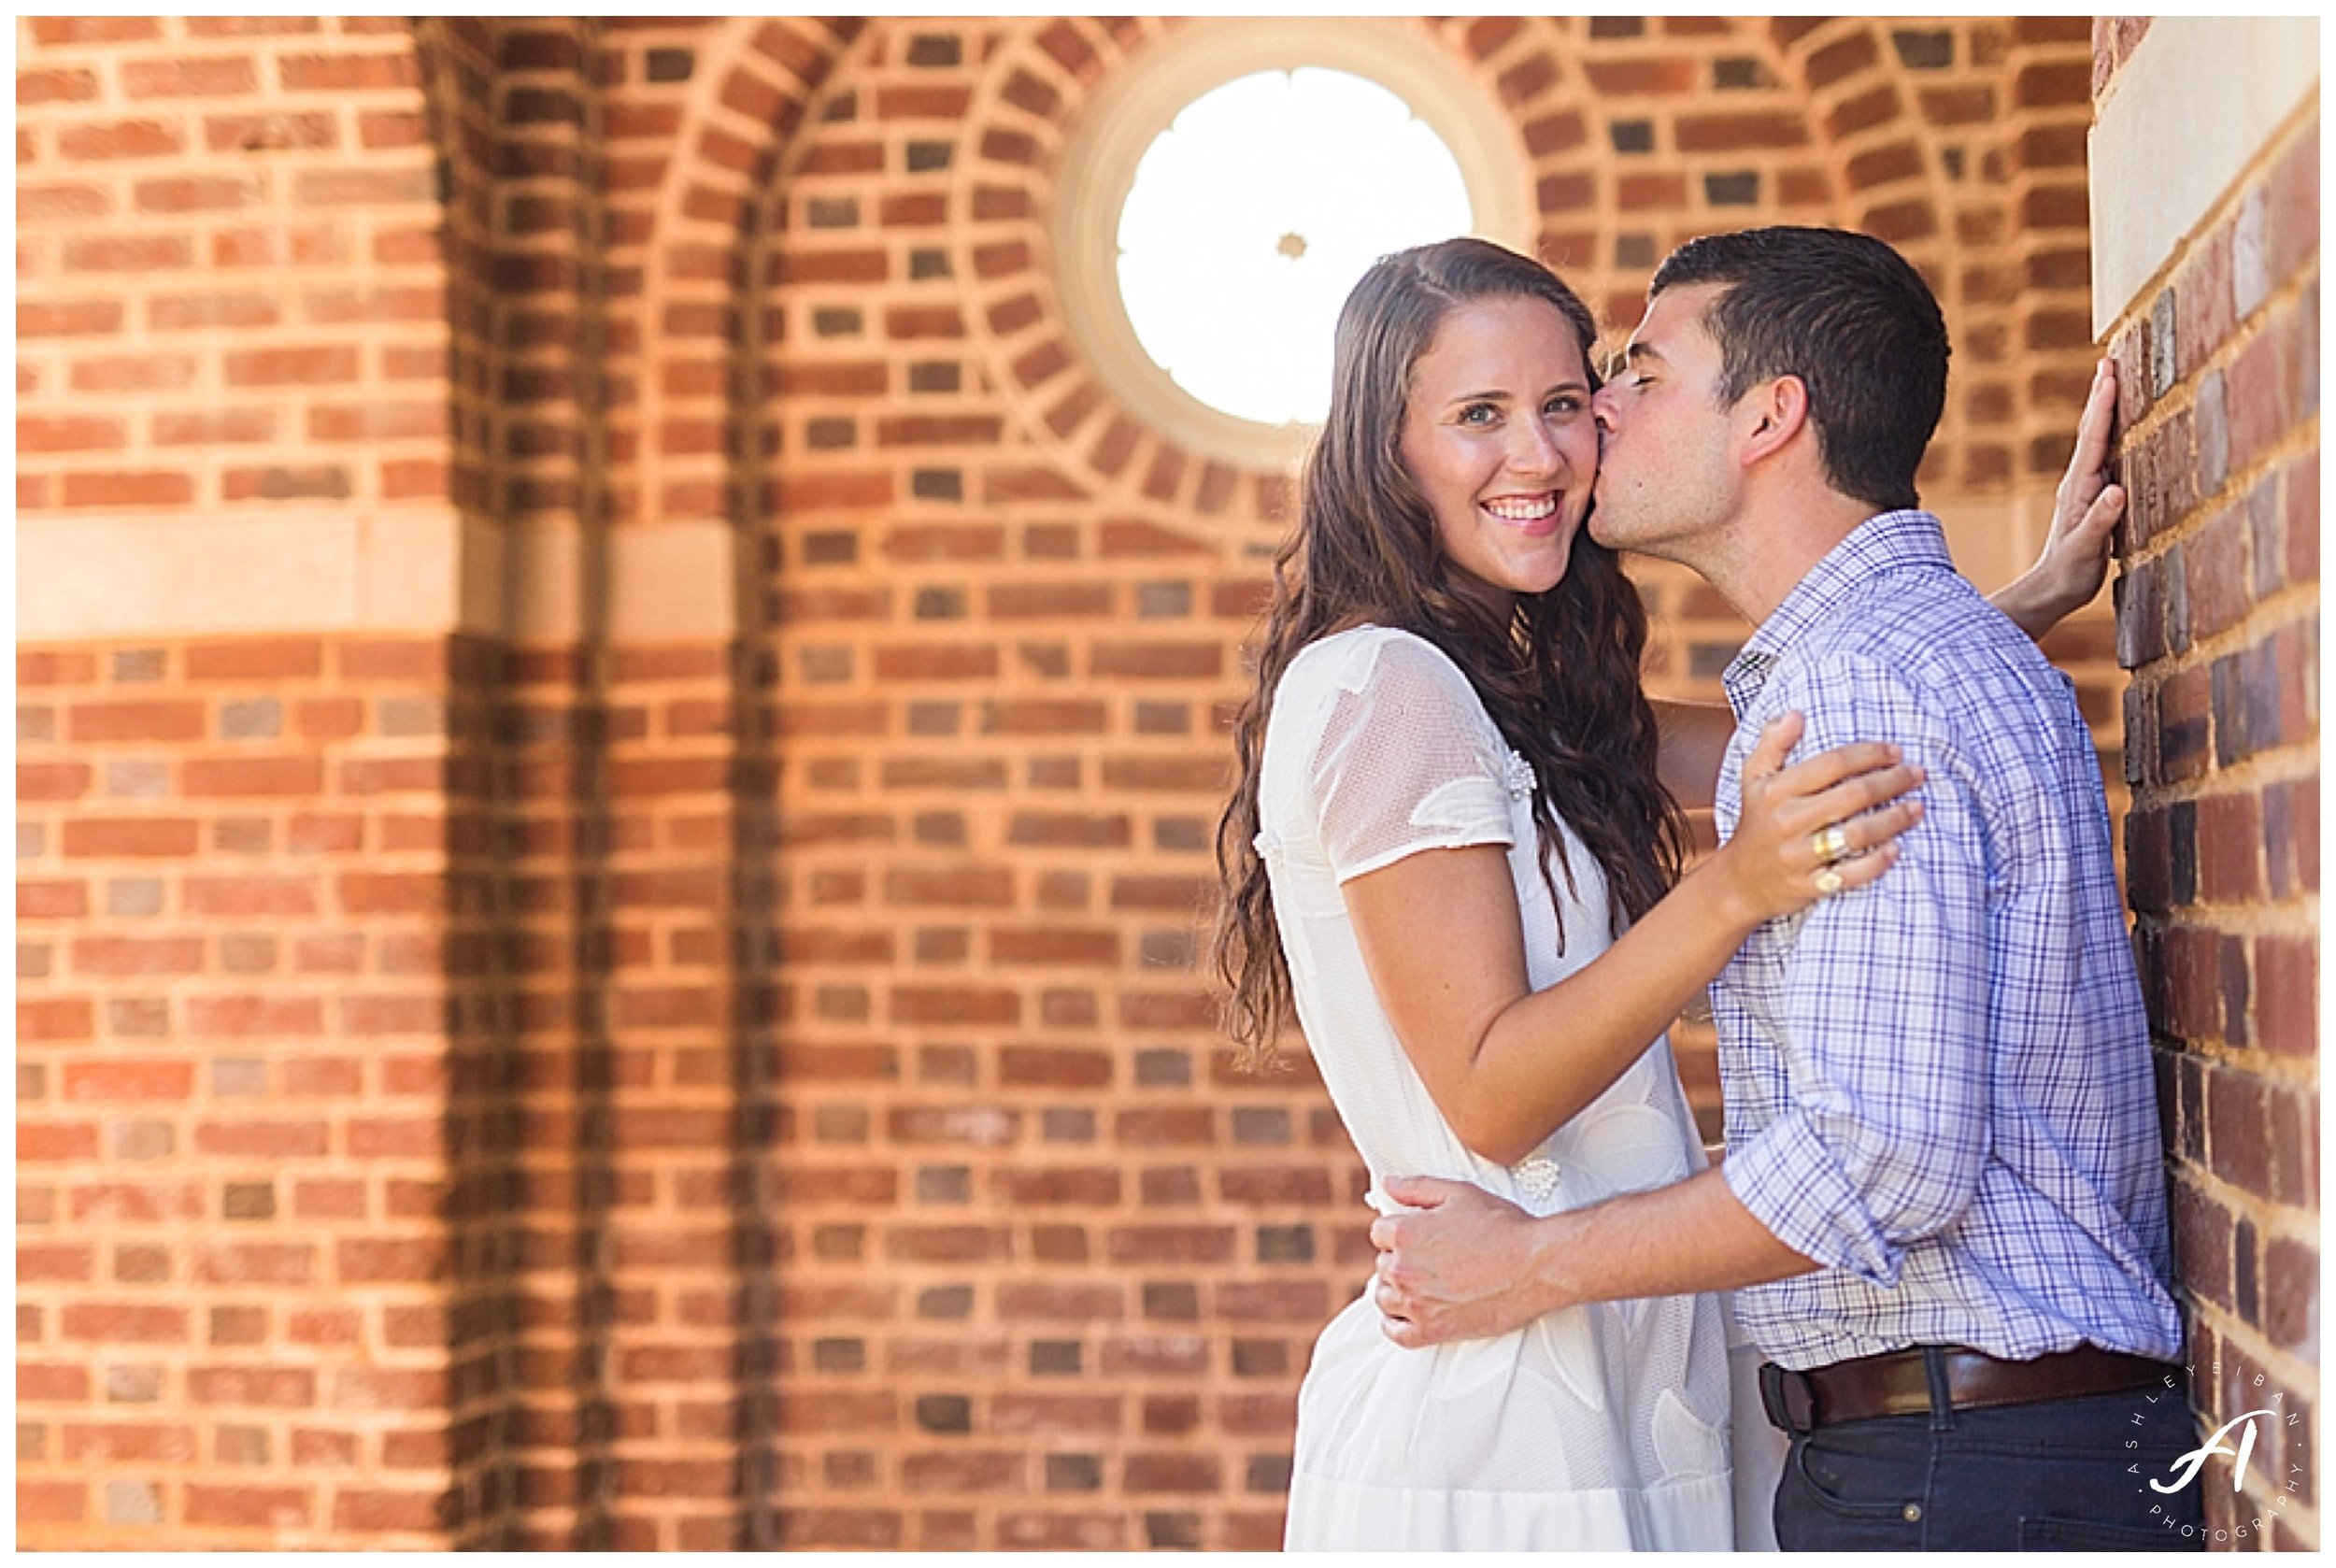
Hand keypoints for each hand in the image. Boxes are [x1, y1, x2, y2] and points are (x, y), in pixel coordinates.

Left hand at [1368, 1175, 1557, 1346]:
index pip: (1379, 1232)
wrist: (1535, 1266)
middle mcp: (1403, 1269)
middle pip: (1383, 1264)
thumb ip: (1415, 1188)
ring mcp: (1416, 1303)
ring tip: (1423, 1283)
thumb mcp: (1458, 1193)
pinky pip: (1396, 1332)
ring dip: (1397, 1289)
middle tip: (1430, 1257)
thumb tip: (1387, 1184)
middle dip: (1401, 1257)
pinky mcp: (1432, 1331)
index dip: (1399, 1230)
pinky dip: (1397, 1323)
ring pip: (1384, 1297)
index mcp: (1404, 1233)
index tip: (1417, 1234)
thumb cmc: (1502, 1227)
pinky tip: (1409, 1313)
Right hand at [1722, 711, 1922, 923]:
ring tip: (1918, 808)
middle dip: (1893, 782)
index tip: (1896, 751)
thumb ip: (1772, 743)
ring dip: (1894, 819)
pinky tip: (1897, 849)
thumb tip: (1795, 713)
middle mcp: (1787, 821)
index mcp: (1776, 790)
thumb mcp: (1753, 778)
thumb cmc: (1756, 822)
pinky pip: (1851, 875)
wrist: (1739, 882)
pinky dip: (1877, 862)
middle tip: (1918, 775)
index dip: (1870, 754)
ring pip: (1857, 834)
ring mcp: (1798, 855)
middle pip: (1853, 795)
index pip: (1833, 763)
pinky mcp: (1809, 885)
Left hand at [2010, 358, 2125, 628]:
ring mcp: (2086, 487)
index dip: (2103, 405)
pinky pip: (2105, 455)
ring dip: (2105, 408)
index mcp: (2080, 487)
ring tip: (2113, 379)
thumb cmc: (2069, 572)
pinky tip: (2120, 426)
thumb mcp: (2085, 549)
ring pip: (2098, 439)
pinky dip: (2112, 433)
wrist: (2053, 589)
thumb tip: (2116, 491)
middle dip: (2101, 395)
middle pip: (2092, 429)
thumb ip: (2100, 521)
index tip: (2109, 374)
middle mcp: (2081, 481)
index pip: (2094, 438)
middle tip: (2110, 360)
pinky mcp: (2094, 496)